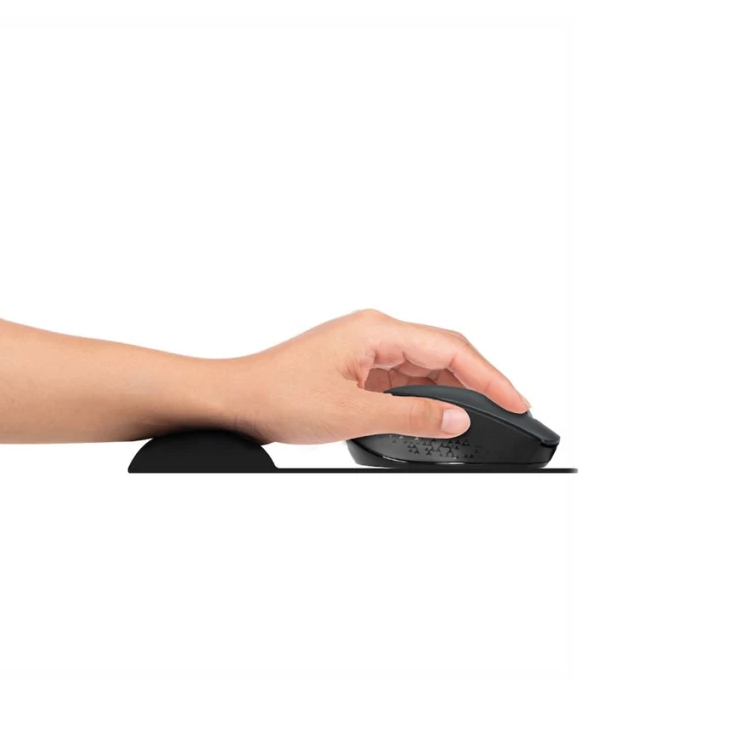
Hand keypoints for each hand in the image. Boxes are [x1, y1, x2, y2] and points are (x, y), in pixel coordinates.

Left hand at [223, 309, 529, 443]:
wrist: (232, 399)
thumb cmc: (276, 395)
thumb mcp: (352, 413)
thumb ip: (412, 417)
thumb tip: (457, 418)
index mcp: (375, 330)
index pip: (451, 348)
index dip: (490, 377)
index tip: (515, 401)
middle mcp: (373, 332)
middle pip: (442, 352)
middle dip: (477, 382)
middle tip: (507, 412)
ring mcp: (364, 349)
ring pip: (423, 366)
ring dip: (450, 391)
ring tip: (480, 418)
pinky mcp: (355, 366)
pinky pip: (402, 378)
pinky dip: (423, 397)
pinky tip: (435, 417)